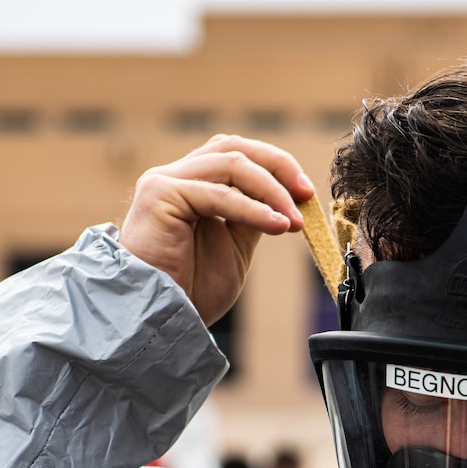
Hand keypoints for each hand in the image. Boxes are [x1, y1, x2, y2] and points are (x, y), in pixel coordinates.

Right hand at [118, 135, 315, 324]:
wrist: (162, 319)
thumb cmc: (191, 289)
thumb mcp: (235, 246)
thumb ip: (253, 216)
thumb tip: (288, 199)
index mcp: (191, 185)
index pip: (236, 155)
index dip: (275, 166)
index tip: (306, 193)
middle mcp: (175, 176)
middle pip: (234, 148)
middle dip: (278, 166)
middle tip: (306, 194)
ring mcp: (165, 182)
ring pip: (231, 164)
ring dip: (272, 191)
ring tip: (293, 221)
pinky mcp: (160, 195)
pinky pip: (219, 193)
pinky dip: (253, 208)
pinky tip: (276, 225)